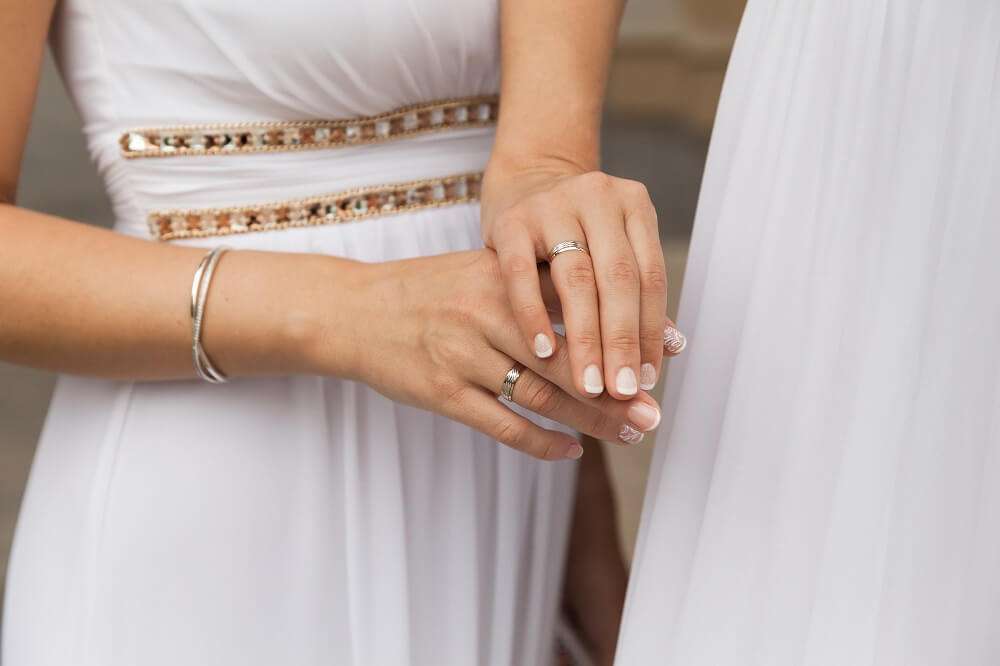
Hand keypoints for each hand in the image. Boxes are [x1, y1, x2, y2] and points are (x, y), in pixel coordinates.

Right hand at [310, 249, 662, 459]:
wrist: (352, 311)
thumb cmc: (425, 291)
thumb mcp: (479, 271)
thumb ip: (533, 286)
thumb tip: (601, 306)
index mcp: (504, 277)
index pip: (579, 305)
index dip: (625, 330)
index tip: (668, 351)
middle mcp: (487, 313)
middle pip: (567, 358)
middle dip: (616, 389)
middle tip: (656, 411)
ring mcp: (462, 355)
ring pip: (540, 395)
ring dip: (590, 420)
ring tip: (630, 434)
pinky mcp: (441, 392)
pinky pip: (501, 424)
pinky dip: (540, 442)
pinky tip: (571, 452)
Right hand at [481, 157, 685, 401]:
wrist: (522, 183)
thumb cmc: (573, 232)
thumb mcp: (609, 250)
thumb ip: (637, 296)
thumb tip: (673, 349)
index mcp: (634, 203)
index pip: (651, 276)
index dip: (652, 332)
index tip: (645, 380)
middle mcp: (597, 196)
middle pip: (619, 279)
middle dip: (622, 342)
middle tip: (621, 392)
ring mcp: (552, 205)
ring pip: (576, 279)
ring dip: (585, 339)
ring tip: (589, 386)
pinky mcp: (510, 221)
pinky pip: (522, 275)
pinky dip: (535, 316)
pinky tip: (544, 353)